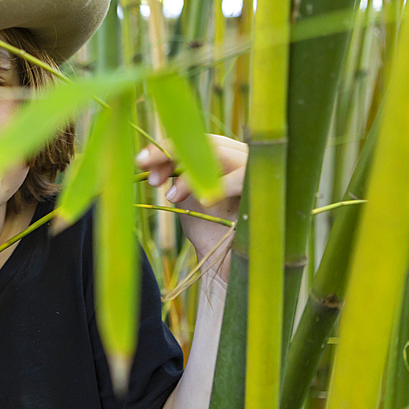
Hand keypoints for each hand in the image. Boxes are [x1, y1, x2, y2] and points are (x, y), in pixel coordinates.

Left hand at [136, 135, 247, 280]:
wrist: (231, 267)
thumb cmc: (209, 232)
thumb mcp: (186, 199)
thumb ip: (174, 176)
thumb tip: (147, 160)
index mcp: (222, 156)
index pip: (193, 141)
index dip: (165, 148)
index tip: (139, 162)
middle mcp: (242, 157)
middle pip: (205, 142)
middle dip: (170, 153)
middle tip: (145, 170)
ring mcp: (258, 170)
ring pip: (222, 154)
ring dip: (191, 173)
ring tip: (171, 198)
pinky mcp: (269, 189)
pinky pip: (246, 176)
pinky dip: (223, 185)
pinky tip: (204, 201)